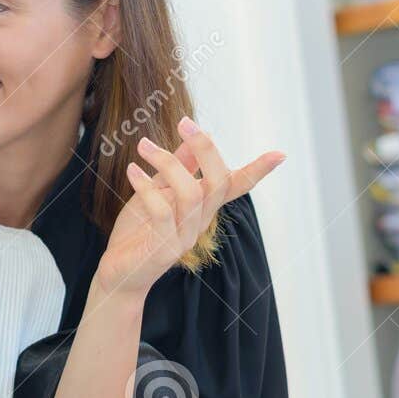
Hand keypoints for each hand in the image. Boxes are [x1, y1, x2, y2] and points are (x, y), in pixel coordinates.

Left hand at [96, 117, 282, 298]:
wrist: (118, 275)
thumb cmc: (138, 233)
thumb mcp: (157, 193)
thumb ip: (176, 168)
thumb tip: (192, 139)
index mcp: (203, 208)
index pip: (236, 187)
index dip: (258, 171)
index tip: (280, 154)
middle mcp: (200, 222)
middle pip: (217, 183)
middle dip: (205, 149)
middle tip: (185, 122)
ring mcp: (184, 237)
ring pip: (192, 194)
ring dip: (168, 163)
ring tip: (144, 145)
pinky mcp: (163, 248)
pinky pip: (162, 212)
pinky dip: (147, 188)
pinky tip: (132, 171)